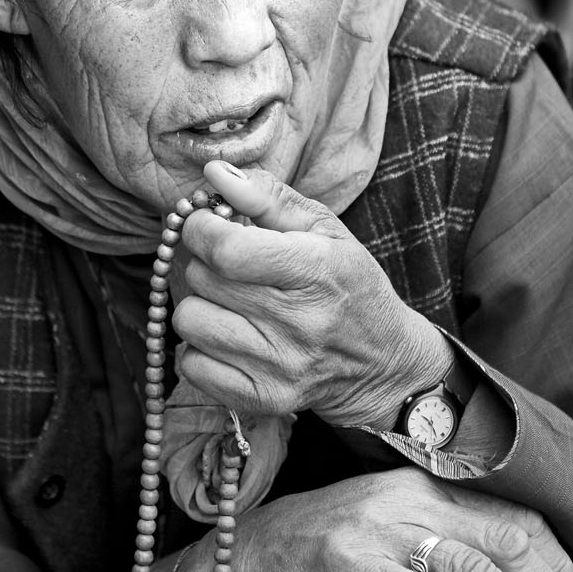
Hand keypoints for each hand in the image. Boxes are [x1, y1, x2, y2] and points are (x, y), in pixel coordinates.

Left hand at [172, 160, 452, 427]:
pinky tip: (230, 337)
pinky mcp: (262, 399)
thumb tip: (213, 172)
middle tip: (231, 266)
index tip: (206, 225)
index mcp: (316, 270)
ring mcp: (279, 367)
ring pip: (190, 321)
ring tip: (232, 302)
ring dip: (201, 304)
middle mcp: (299, 323)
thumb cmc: (348, 285)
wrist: (382, 362)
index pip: (226, 249)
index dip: (201, 228)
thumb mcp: (324, 229)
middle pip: (202, 279)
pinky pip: (191, 365)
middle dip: (205, 262)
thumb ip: (267, 196)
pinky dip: (200, 347)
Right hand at [181, 466, 572, 571]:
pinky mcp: (345, 566)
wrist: (243, 554)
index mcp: (423, 486)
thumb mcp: (389, 525)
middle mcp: (406, 501)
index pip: (514, 515)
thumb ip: (443, 537)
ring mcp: (375, 532)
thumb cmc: (324, 548)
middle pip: (503, 540)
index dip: (555, 559)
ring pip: (471, 567)